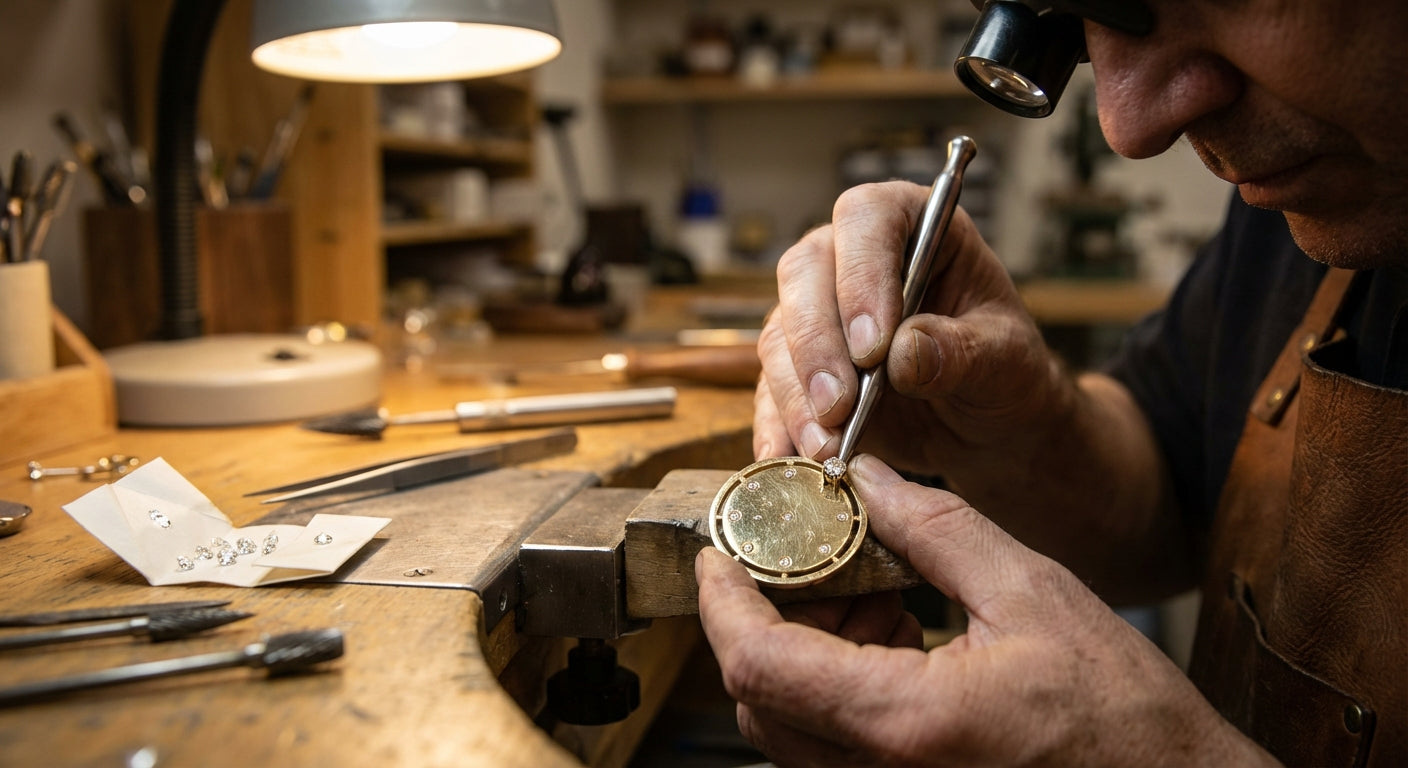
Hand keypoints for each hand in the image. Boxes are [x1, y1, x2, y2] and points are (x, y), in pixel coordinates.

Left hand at [696, 454, 1275, 767]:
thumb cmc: (1120, 716)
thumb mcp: (1030, 593)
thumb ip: (936, 530)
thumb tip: (866, 480)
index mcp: (904, 723)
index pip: (760, 664)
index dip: (721, 604)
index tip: (717, 555)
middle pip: (759, 699)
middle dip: (767, 618)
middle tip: (812, 560)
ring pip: (789, 728)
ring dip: (804, 650)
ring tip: (873, 594)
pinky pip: (831, 747)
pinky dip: (836, 683)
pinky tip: (896, 635)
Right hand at [754, 181, 1065, 476]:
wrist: (985, 422)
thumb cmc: (1002, 369)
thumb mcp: (1004, 358)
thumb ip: (961, 351)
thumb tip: (905, 353)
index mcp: (912, 225)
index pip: (866, 219)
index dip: (860, 275)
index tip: (872, 347)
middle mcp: (852, 257)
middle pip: (805, 273)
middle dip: (816, 344)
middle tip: (839, 405)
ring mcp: (819, 310)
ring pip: (779, 333)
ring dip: (796, 394)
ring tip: (825, 446)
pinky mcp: (799, 365)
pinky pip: (771, 387)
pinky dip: (777, 426)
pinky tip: (787, 457)